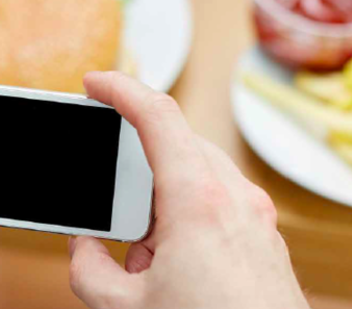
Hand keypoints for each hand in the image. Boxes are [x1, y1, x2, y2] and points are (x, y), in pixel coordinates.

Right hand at [68, 72, 310, 308]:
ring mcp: (256, 217)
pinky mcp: (266, 237)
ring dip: (163, 202)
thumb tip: (85, 248)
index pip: (156, 116)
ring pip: (199, 177)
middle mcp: (235, 198)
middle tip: (115, 220)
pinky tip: (178, 268)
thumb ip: (89, 270)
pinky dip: (189, 220)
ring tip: (149, 261)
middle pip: (177, 148)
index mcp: (197, 200)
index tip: (96, 82)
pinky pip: (220, 205)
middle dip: (137, 173)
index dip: (120, 89)